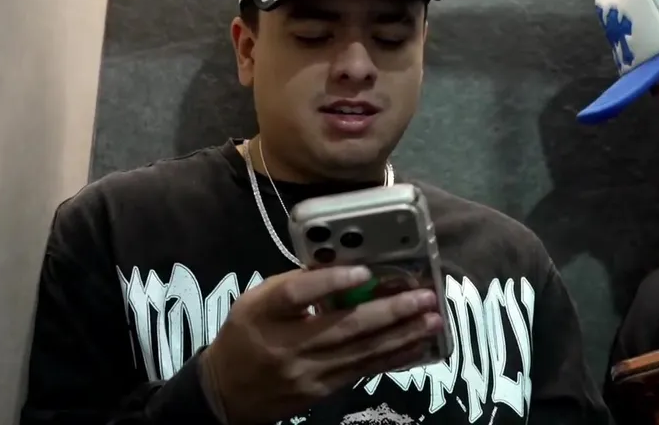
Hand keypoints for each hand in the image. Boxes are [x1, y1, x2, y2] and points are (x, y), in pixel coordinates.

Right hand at [199, 265, 443, 424]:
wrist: (226, 393)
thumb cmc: (245, 335)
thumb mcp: (256, 301)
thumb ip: (295, 285)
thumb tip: (344, 266)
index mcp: (264, 314)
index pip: (297, 296)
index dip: (331, 282)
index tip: (365, 271)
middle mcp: (286, 345)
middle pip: (343, 327)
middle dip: (391, 312)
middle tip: (425, 297)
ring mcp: (307, 373)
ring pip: (362, 352)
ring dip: (403, 335)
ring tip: (433, 320)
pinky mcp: (321, 391)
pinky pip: (362, 371)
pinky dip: (392, 357)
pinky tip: (416, 346)